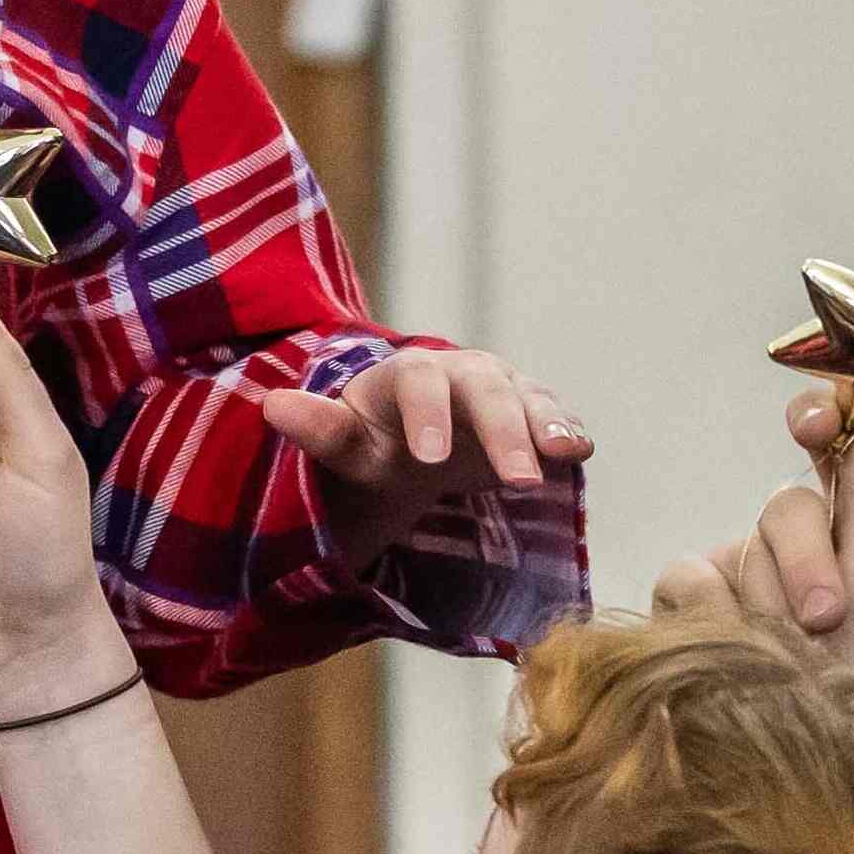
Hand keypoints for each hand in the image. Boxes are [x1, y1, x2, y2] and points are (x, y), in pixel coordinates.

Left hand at [262, 338, 586, 556]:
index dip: (426, 415)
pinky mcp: (535, 416)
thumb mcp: (345, 444)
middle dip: (503, 433)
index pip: (418, 384)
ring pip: (530, 401)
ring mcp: (504, 392)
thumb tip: (272, 404)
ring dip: (548, 426)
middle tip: (518, 480)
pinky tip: (581, 452)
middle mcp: (462, 374)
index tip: (427, 458)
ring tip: (565, 454)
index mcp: (408, 374)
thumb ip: (318, 427)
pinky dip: (569, 433)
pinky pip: (555, 419)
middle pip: (486, 392)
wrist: (413, 446)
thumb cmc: (375, 441)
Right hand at [645, 382, 853, 674]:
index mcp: (851, 529)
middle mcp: (791, 539)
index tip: (811, 423)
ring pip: (746, 544)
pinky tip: (737, 651)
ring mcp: (735, 565)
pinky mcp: (685, 596)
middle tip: (824, 616)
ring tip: (790, 657)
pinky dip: (721, 616)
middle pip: (789, 503)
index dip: (823, 418)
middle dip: (810, 560)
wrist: (799, 756)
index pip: (837, 447)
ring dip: (773, 604)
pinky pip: (692, 577)